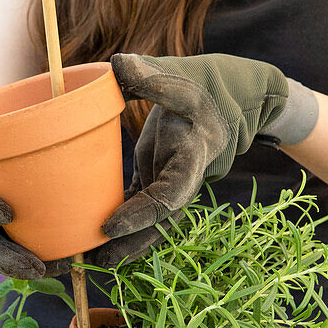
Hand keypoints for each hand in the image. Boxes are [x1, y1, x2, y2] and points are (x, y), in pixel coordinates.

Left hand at [89, 52, 312, 267]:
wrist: (234, 97)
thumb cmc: (205, 82)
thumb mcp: (183, 74)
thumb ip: (152, 73)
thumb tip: (117, 64)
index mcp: (192, 155)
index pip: (168, 194)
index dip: (140, 214)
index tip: (109, 226)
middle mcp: (184, 176)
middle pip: (159, 220)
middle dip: (132, 243)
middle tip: (97, 263)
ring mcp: (171, 180)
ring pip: (152, 220)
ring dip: (126, 242)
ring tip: (93, 262)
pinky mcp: (159, 176)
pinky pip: (142, 206)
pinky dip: (122, 221)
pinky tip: (96, 239)